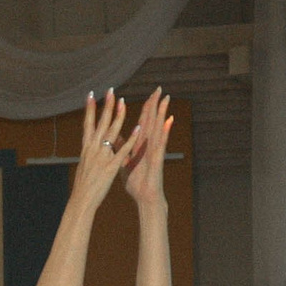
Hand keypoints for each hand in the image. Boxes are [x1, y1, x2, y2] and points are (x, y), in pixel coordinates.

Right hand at [68, 90, 133, 207]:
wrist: (81, 200)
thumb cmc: (83, 185)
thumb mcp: (84, 165)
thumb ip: (89, 154)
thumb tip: (89, 145)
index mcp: (86, 148)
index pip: (87, 124)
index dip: (89, 109)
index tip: (91, 95)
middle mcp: (93, 149)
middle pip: (100, 123)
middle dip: (106, 106)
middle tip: (110, 91)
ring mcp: (102, 157)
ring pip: (111, 133)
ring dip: (118, 117)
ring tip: (123, 102)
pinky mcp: (111, 166)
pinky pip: (123, 150)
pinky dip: (131, 139)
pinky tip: (137, 129)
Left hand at [123, 93, 170, 208]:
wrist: (144, 197)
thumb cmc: (137, 182)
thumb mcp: (125, 162)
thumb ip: (122, 148)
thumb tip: (115, 137)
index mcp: (140, 144)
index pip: (143, 122)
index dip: (145, 108)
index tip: (148, 95)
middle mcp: (149, 145)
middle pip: (152, 121)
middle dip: (155, 105)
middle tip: (159, 89)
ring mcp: (155, 150)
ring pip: (159, 128)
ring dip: (162, 113)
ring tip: (166, 99)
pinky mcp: (158, 158)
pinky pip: (162, 142)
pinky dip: (165, 131)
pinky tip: (169, 120)